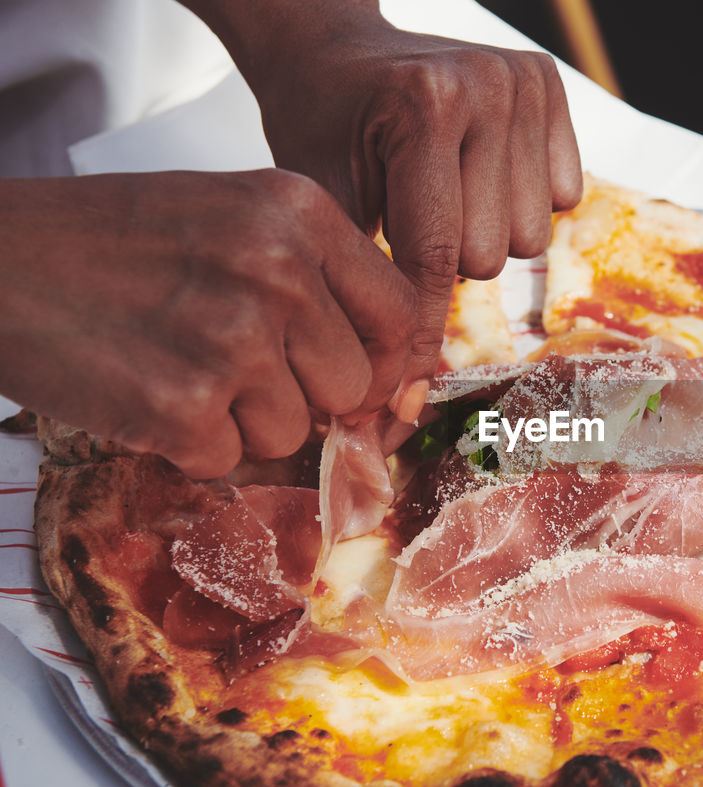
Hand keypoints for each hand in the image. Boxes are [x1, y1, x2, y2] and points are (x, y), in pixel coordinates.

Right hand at [0, 170, 415, 477]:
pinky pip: (228, 460)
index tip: (357, 382)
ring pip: (293, 431)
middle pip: (351, 385)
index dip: (383, 363)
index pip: (399, 314)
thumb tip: (385, 374)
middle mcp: (277, 270)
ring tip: (175, 364)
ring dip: (240, 421)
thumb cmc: (106, 241)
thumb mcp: (230, 218)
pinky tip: (144, 391)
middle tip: (233, 367)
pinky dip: (188, 445)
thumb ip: (315, 279)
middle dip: (303, 395)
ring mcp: (231, 338)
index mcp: (298, 213)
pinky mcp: (181, 405)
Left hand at [184, 0, 582, 413]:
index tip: (403, 383)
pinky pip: (561, 197)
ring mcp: (524, 81)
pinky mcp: (549, 84)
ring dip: (483, 237)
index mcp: (424, 106)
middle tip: (408, 228)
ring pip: (528, 238)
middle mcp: (487, 85)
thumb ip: (360, 294)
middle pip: (489, 255)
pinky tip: (478, 177)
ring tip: (441, 199)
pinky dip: (519, 203)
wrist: (333, 51)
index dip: (420, 327)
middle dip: (444, 264)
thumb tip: (394, 407)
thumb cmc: (321, 130)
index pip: (436, 253)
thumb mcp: (321, 206)